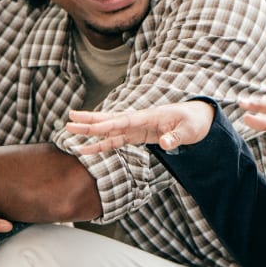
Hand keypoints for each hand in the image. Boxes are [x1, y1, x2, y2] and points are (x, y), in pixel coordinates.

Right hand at [65, 101, 215, 153]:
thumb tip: (165, 144)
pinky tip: (85, 149)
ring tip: (68, 130)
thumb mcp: (189, 131)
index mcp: (149, 116)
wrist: (197, 119)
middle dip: (90, 121)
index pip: (125, 121)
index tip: (94, 128)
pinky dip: (100, 145)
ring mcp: (135, 127)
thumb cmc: (193, 122)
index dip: (110, 125)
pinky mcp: (136, 135)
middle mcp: (138, 120)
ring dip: (89, 130)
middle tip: (70, 119)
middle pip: (110, 120)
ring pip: (108, 129)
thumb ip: (175, 137)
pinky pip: (114, 140)